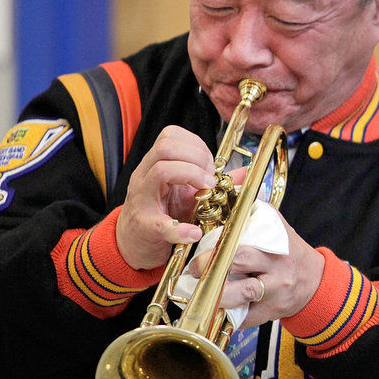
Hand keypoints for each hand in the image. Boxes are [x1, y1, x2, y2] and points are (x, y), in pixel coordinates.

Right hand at [115, 126, 215, 268]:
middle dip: (196, 157)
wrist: (134, 243)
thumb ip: (213, 180)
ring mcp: (142, 200)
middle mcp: (145, 176)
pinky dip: (180, 229)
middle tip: (209, 179)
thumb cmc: (163, 214)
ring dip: (191, 176)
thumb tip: (244, 172)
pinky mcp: (145, 227)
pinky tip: (194, 233)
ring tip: (205, 192)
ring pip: (160, 170)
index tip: (209, 164)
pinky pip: (161, 225)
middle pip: (165, 147)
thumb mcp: (187, 193)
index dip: (196, 144)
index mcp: (154, 165)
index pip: (170, 136)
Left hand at [192, 212, 325, 327]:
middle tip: (195, 271)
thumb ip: (256, 214)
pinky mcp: (271, 313)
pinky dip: (228, 316)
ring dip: (217, 295)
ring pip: (242, 295)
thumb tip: (231, 194)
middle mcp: (277, 268)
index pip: (244, 244)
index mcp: (276, 246)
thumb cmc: (291, 253)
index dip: (218, 250)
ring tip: (201, 293)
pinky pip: (246, 318)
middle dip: (212, 267)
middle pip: (240, 263)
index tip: (200, 256)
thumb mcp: (280, 229)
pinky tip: (216, 312)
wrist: (316, 282)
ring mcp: (275, 293)